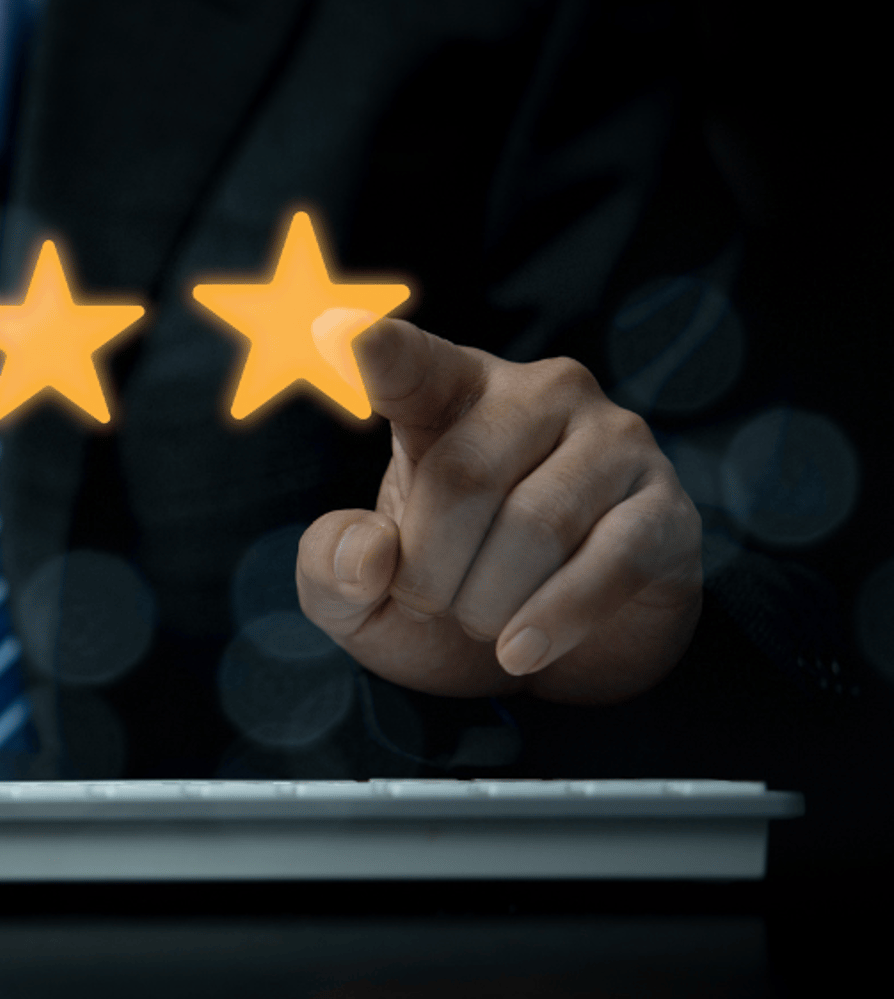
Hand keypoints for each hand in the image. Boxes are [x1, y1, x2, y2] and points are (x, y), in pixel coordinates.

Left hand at [295, 320, 701, 704]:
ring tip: (484, 621)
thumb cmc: (446, 599)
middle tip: (432, 602)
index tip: (346, 332)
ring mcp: (614, 443)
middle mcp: (539, 394)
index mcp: (449, 392)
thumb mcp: (361, 599)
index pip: (412, 363)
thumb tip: (369, 551)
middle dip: (431, 570)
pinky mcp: (666, 509)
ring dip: (489, 603)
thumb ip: (331, 569)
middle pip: (464, 477)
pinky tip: (524, 648)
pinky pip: (610, 561)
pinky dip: (555, 619)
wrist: (547, 666)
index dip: (382, 352)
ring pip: (536, 525)